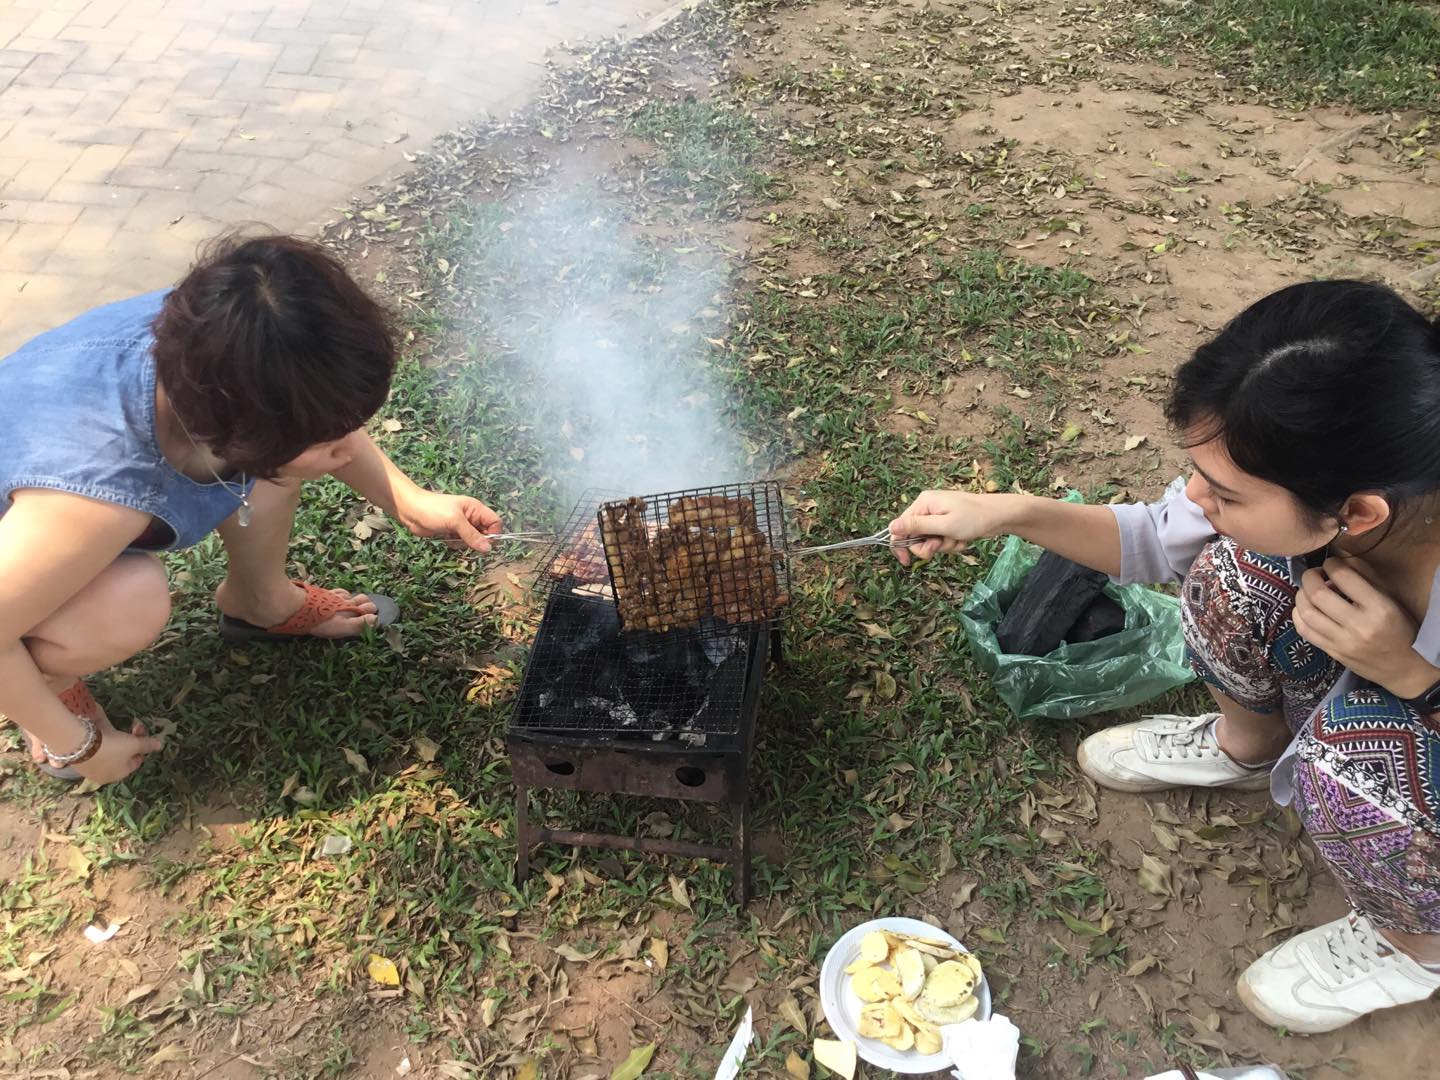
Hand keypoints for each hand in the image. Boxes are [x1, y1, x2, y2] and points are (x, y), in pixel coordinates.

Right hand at [72, 718, 163, 786]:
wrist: (77, 744)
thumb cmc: (112, 747)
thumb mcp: (134, 744)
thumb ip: (148, 745)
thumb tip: (161, 746)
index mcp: (119, 774)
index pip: (136, 762)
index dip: (142, 747)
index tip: (140, 732)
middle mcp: (103, 774)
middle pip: (122, 756)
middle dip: (130, 740)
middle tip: (134, 725)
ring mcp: (89, 767)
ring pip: (108, 752)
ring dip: (115, 738)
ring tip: (115, 728)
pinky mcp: (78, 758)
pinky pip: (93, 748)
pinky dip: (99, 739)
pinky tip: (99, 729)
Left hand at [398, 490, 502, 551]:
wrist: (409, 510)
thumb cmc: (433, 510)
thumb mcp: (455, 521)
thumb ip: (472, 535)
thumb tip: (488, 549)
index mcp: (476, 508)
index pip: (495, 522)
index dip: (493, 533)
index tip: (484, 543)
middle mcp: (471, 516)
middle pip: (485, 533)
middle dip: (476, 541)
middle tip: (463, 540)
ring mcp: (461, 525)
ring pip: (473, 540)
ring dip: (464, 544)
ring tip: (451, 537)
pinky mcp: (451, 532)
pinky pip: (461, 543)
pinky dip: (455, 544)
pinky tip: (445, 538)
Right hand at [889, 490, 1013, 565]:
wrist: (1000, 516)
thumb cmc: (974, 518)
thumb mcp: (944, 525)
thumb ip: (917, 527)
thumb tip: (890, 527)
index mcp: (923, 504)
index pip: (900, 527)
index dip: (901, 546)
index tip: (906, 562)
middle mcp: (927, 508)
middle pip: (915, 537)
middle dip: (929, 546)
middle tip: (942, 544)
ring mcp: (937, 516)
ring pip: (929, 542)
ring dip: (944, 546)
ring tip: (958, 539)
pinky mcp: (947, 524)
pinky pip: (941, 541)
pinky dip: (952, 544)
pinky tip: (963, 539)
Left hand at [1293, 557, 1439, 695]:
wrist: (1403, 667)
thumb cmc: (1400, 629)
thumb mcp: (1390, 600)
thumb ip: (1365, 579)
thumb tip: (1339, 560)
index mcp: (1378, 608)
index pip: (1344, 577)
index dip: (1331, 564)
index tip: (1330, 564)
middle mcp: (1359, 626)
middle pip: (1318, 594)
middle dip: (1309, 577)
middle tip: (1314, 574)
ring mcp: (1343, 642)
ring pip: (1306, 613)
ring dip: (1301, 595)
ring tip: (1308, 590)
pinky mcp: (1332, 653)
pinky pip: (1304, 631)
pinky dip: (1298, 615)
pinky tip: (1304, 608)